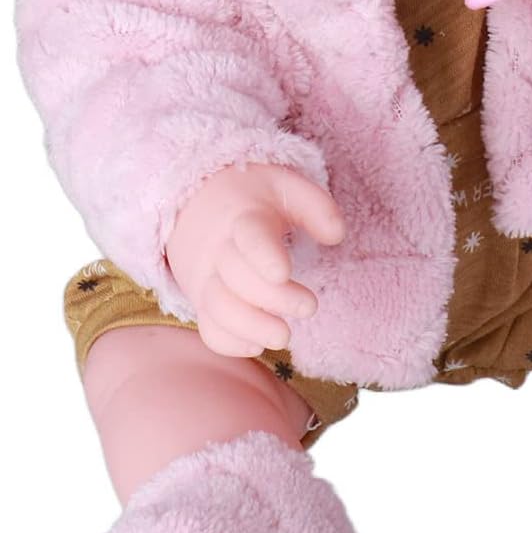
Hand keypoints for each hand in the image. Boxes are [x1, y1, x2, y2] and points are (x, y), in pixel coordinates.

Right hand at [165, 164, 345, 356]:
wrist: (196, 205)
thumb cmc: (252, 200)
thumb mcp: (285, 187)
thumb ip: (316, 207)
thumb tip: (335, 235)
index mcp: (244, 217)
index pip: (249, 236)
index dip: (263, 255)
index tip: (283, 272)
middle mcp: (219, 250)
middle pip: (236, 277)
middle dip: (273, 298)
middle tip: (309, 306)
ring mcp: (207, 278)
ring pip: (218, 308)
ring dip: (251, 327)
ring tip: (284, 337)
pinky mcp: (204, 303)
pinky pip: (209, 329)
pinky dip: (230, 343)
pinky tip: (257, 345)